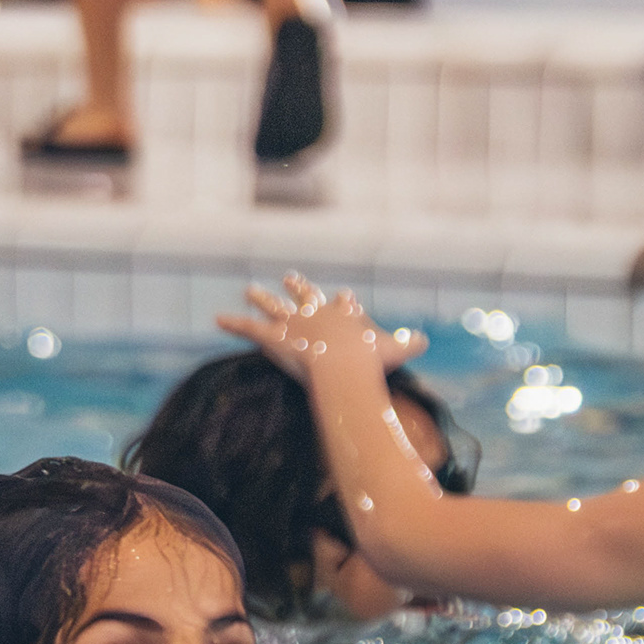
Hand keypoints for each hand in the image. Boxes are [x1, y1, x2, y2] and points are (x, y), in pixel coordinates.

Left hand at [218, 275, 422, 388]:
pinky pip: (248, 329)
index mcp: (344, 314)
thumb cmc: (371, 361)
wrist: (344, 366)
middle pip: (305, 295)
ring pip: (272, 306)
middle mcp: (315, 312)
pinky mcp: (271, 337)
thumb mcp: (398, 350)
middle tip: (290, 277)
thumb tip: (426, 341)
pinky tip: (217, 319)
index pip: (343, 303)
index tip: (343, 295)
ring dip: (260, 298)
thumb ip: (411, 343)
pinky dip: (233, 324)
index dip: (343, 301)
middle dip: (297, 286)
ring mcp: (291, 323)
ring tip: (250, 290)